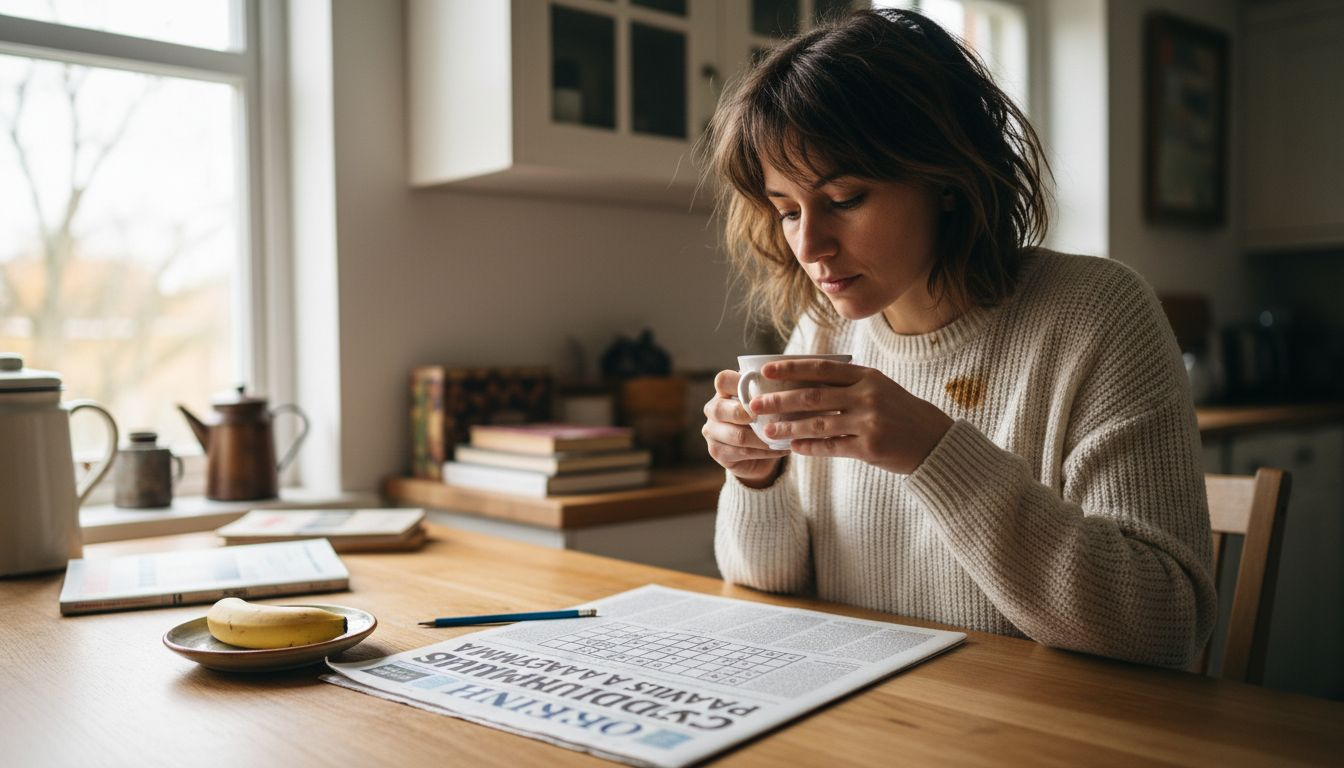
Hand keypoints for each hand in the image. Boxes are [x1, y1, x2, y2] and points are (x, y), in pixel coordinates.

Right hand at [702, 369, 790, 487]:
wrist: (758, 451)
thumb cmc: (765, 417)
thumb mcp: (767, 400)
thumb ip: (769, 390)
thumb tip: (792, 379)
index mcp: (723, 390)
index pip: (723, 380)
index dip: (739, 383)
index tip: (762, 392)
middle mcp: (713, 409)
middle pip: (721, 408)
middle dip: (749, 414)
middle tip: (771, 417)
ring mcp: (712, 431)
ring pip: (737, 435)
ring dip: (764, 437)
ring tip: (784, 436)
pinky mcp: (717, 452)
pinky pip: (743, 452)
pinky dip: (765, 451)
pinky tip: (781, 449)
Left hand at [747, 359, 953, 474]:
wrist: (934, 440)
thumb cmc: (899, 412)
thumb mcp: (877, 388)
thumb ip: (846, 384)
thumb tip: (802, 383)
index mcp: (866, 376)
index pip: (821, 368)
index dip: (791, 368)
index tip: (765, 371)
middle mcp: (867, 395)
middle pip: (813, 396)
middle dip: (779, 400)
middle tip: (755, 405)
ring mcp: (869, 422)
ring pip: (818, 424)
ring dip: (788, 427)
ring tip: (767, 430)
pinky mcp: (870, 447)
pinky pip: (832, 447)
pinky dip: (810, 447)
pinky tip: (793, 448)